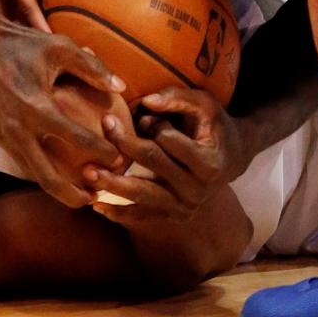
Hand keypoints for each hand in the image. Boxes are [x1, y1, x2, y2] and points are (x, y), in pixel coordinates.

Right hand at [0, 15, 125, 206]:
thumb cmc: (21, 43)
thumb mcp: (59, 47)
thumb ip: (92, 68)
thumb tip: (121, 88)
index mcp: (36, 107)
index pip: (77, 138)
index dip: (102, 151)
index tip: (120, 158)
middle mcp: (17, 128)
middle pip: (48, 179)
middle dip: (75, 195)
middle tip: (98, 198)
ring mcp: (2, 136)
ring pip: (33, 174)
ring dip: (57, 187)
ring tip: (82, 192)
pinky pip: (22, 160)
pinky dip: (41, 170)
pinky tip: (58, 169)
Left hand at [86, 87, 247, 222]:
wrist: (229, 159)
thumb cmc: (213, 125)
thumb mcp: (204, 104)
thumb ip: (177, 99)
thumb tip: (147, 101)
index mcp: (210, 163)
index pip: (172, 141)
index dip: (153, 125)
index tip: (138, 115)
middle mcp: (199, 190)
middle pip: (155, 165)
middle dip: (125, 146)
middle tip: (103, 128)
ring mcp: (186, 207)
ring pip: (144, 195)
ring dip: (114, 185)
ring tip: (88, 173)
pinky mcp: (173, 216)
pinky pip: (142, 217)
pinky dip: (119, 212)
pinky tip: (95, 205)